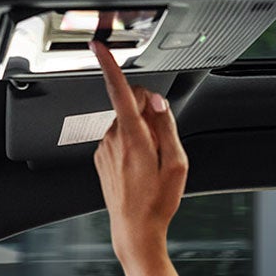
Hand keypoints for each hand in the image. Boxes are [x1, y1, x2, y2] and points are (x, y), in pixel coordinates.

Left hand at [91, 41, 187, 263]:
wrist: (134, 229)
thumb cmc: (157, 201)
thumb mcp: (177, 163)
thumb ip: (167, 126)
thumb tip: (158, 103)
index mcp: (133, 136)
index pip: (120, 90)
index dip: (109, 64)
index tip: (98, 46)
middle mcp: (113, 138)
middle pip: (133, 104)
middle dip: (150, 112)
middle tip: (163, 142)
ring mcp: (105, 148)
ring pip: (127, 122)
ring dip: (142, 132)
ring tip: (151, 162)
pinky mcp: (101, 158)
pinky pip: (120, 138)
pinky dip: (132, 145)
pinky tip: (140, 168)